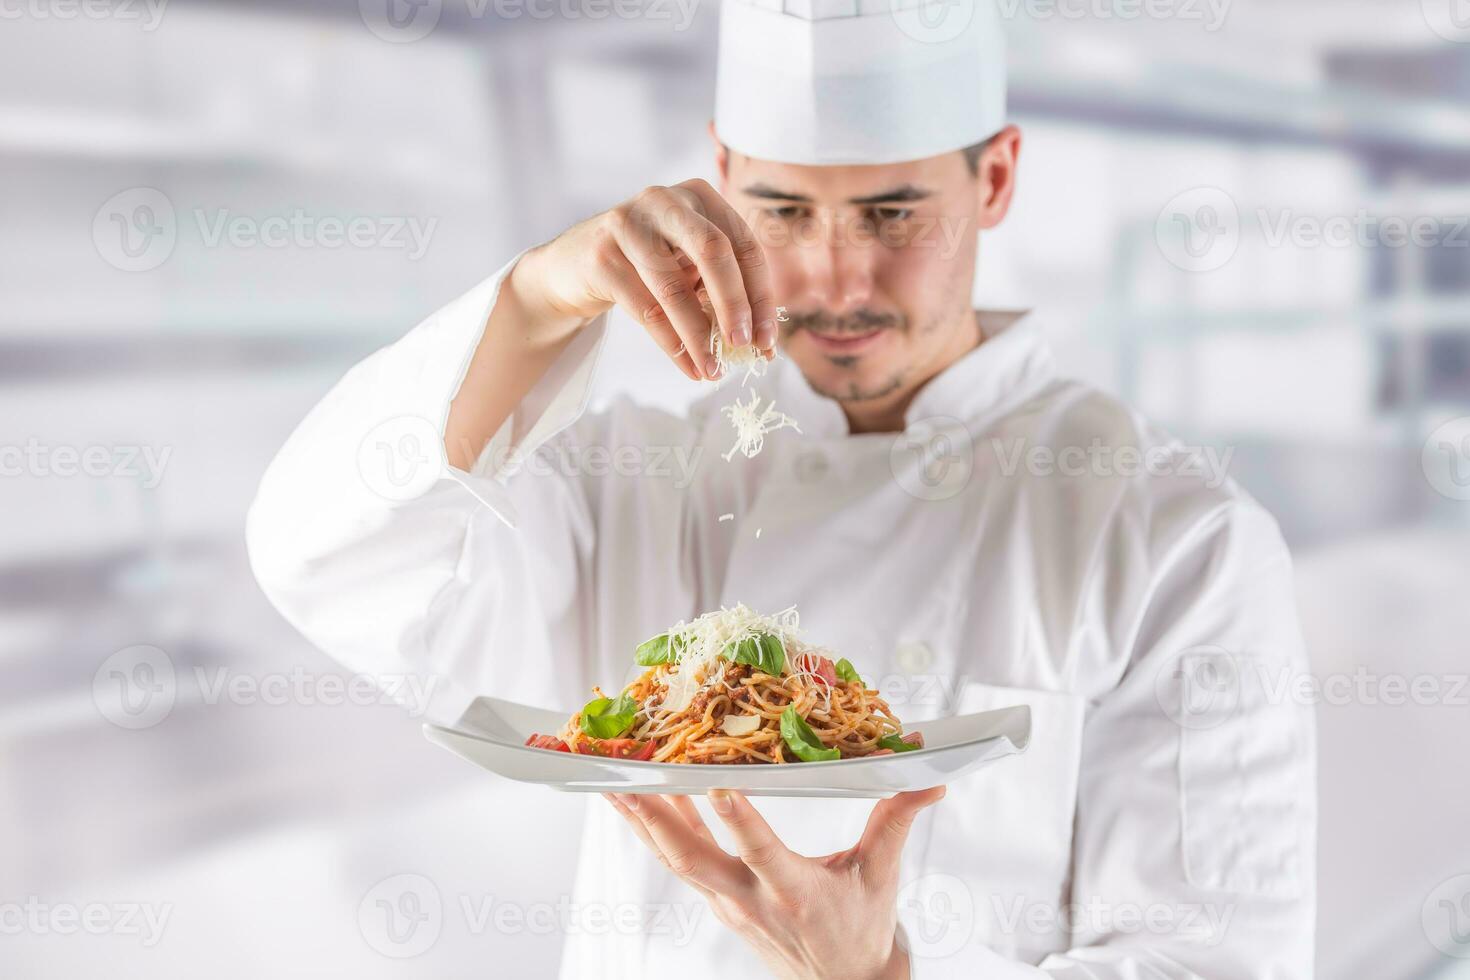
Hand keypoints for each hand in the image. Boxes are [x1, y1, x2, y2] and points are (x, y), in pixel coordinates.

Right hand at [510, 178, 778, 380]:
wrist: (572, 267)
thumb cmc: (645, 266)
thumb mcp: (687, 264)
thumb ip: (721, 288)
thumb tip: (763, 340)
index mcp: (700, 197)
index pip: (743, 245)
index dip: (760, 295)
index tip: (767, 339)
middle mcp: (665, 200)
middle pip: (714, 251)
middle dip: (735, 304)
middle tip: (745, 347)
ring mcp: (629, 223)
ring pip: (674, 287)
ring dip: (698, 336)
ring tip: (712, 370)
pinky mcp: (602, 255)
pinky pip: (644, 308)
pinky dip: (671, 343)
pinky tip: (687, 365)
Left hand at [603, 787, 945, 979]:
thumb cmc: (862, 930)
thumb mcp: (881, 877)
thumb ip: (895, 822)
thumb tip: (929, 781)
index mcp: (795, 892)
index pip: (761, 853)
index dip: (739, 821)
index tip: (717, 786)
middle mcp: (753, 900)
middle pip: (692, 859)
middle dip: (655, 819)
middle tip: (626, 779)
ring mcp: (730, 904)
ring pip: (676, 861)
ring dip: (642, 821)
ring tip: (613, 781)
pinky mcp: (721, 904)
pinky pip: (682, 865)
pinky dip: (658, 832)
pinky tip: (641, 801)